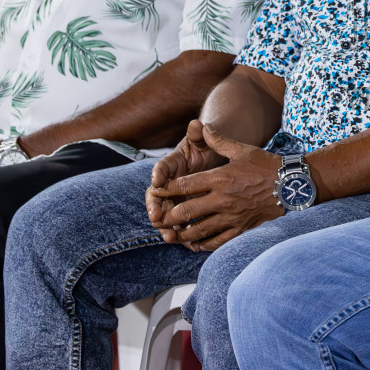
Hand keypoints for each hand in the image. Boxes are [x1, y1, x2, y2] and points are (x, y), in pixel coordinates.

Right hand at [147, 120, 226, 234]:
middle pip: (156, 198)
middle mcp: (168, 184)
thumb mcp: (203, 141)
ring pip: (165, 215)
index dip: (158, 176)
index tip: (157, 183)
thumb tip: (196, 123)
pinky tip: (189, 246)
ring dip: (166, 227)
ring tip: (170, 237)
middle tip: (156, 217)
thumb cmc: (207, 149)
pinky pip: (180, 226)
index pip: (160, 170)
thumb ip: (198, 134)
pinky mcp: (183, 211)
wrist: (214, 161)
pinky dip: (183, 236)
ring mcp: (174, 200)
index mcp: (171, 166)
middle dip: (155, 208)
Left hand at [147, 125, 283, 250]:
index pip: (186, 185)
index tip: (155, 190)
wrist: (290, 185)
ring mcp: (232, 216)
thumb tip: (202, 126)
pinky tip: (195, 245)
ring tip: (172, 234)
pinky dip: (204, 245)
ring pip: (200, 229)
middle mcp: (223, 199)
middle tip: (158, 217)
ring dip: (182, 234)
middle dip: (169, 215)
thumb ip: (219, 140)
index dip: (167, 188)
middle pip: (187, 211)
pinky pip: (218, 241)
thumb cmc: (266, 165)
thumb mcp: (242, 150)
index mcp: (221, 178)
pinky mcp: (241, 228)